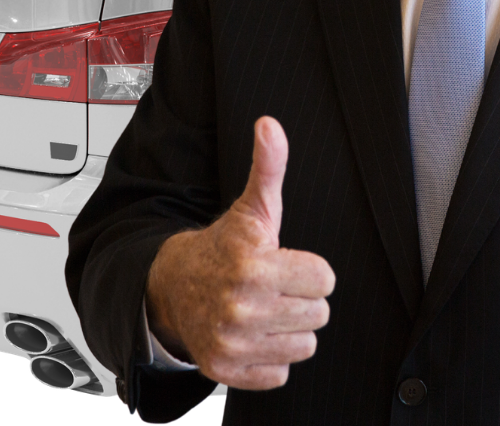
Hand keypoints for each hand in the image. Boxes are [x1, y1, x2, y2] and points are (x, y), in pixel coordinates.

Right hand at [145, 116, 335, 388]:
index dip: (310, 269)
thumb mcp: (252, 208)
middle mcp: (242, 309)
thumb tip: (270, 125)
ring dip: (289, 329)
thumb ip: (268, 167)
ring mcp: (233, 344)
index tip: (286, 263)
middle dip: (301, 298)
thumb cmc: (223, 248)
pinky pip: (281, 372)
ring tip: (264, 309)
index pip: (325, 279)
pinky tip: (253, 333)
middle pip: (319, 313)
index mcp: (254, 267)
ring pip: (305, 345)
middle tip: (274, 286)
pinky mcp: (226, 371)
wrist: (174, 287)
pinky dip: (270, 356)